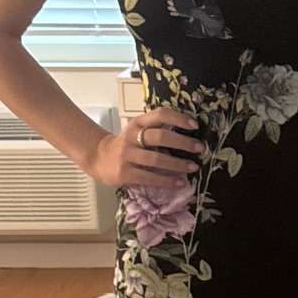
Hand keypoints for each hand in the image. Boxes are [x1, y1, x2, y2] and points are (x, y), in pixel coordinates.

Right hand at [83, 106, 204, 188]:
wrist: (98, 158)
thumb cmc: (126, 144)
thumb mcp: (137, 131)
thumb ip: (156, 128)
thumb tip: (187, 127)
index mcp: (137, 123)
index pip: (159, 114)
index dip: (178, 118)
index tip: (194, 126)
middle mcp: (132, 137)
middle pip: (160, 137)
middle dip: (182, 143)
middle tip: (200, 149)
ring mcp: (127, 156)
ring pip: (156, 160)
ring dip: (177, 164)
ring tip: (193, 167)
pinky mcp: (124, 173)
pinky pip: (149, 178)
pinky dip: (166, 181)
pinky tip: (179, 183)